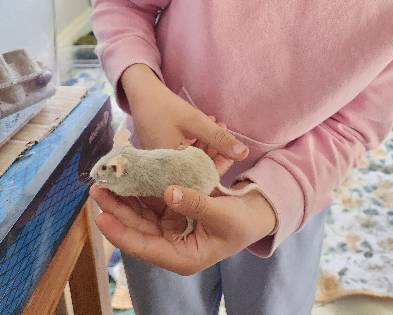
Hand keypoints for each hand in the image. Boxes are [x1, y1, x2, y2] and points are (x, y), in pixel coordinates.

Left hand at [90, 178, 276, 274]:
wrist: (255, 213)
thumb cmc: (242, 223)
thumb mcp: (223, 216)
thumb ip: (196, 204)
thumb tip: (168, 192)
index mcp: (181, 256)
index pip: (144, 247)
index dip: (121, 232)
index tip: (101, 216)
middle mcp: (171, 243)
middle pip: (137, 227)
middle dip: (116, 209)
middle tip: (97, 190)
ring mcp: (171, 226)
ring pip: (141, 212)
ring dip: (124, 197)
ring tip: (105, 181)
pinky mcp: (174, 210)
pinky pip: (153, 199)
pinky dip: (141, 188)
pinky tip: (128, 174)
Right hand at [120, 64, 248, 165]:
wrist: (144, 96)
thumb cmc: (167, 108)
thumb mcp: (197, 122)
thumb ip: (220, 139)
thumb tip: (245, 154)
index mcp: (173, 170)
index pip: (204, 177)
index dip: (221, 164)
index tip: (230, 147)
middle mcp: (165, 174)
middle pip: (199, 170)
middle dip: (215, 152)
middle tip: (223, 129)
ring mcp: (163, 167)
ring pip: (193, 162)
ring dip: (207, 146)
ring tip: (217, 124)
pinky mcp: (163, 160)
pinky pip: (184, 157)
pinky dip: (196, 144)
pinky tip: (205, 128)